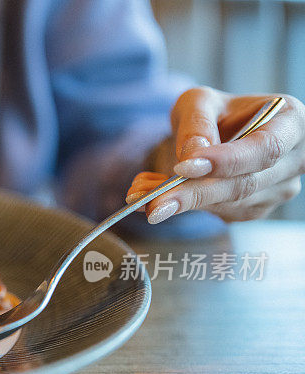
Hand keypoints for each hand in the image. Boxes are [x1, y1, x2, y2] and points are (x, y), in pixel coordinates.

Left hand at [126, 87, 303, 223]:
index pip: (264, 148)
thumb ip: (197, 123)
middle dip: (192, 194)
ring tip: (141, 191)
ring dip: (180, 201)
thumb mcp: (200, 102)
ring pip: (228, 204)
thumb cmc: (216, 111)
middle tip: (150, 201)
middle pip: (244, 184)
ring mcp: (279, 189)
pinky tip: (157, 196)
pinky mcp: (255, 209)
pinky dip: (183, 207)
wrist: (219, 131)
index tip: (185, 168)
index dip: (227, 161)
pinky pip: (219, 214)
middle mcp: (294, 160)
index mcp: (291, 122)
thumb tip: (193, 155)